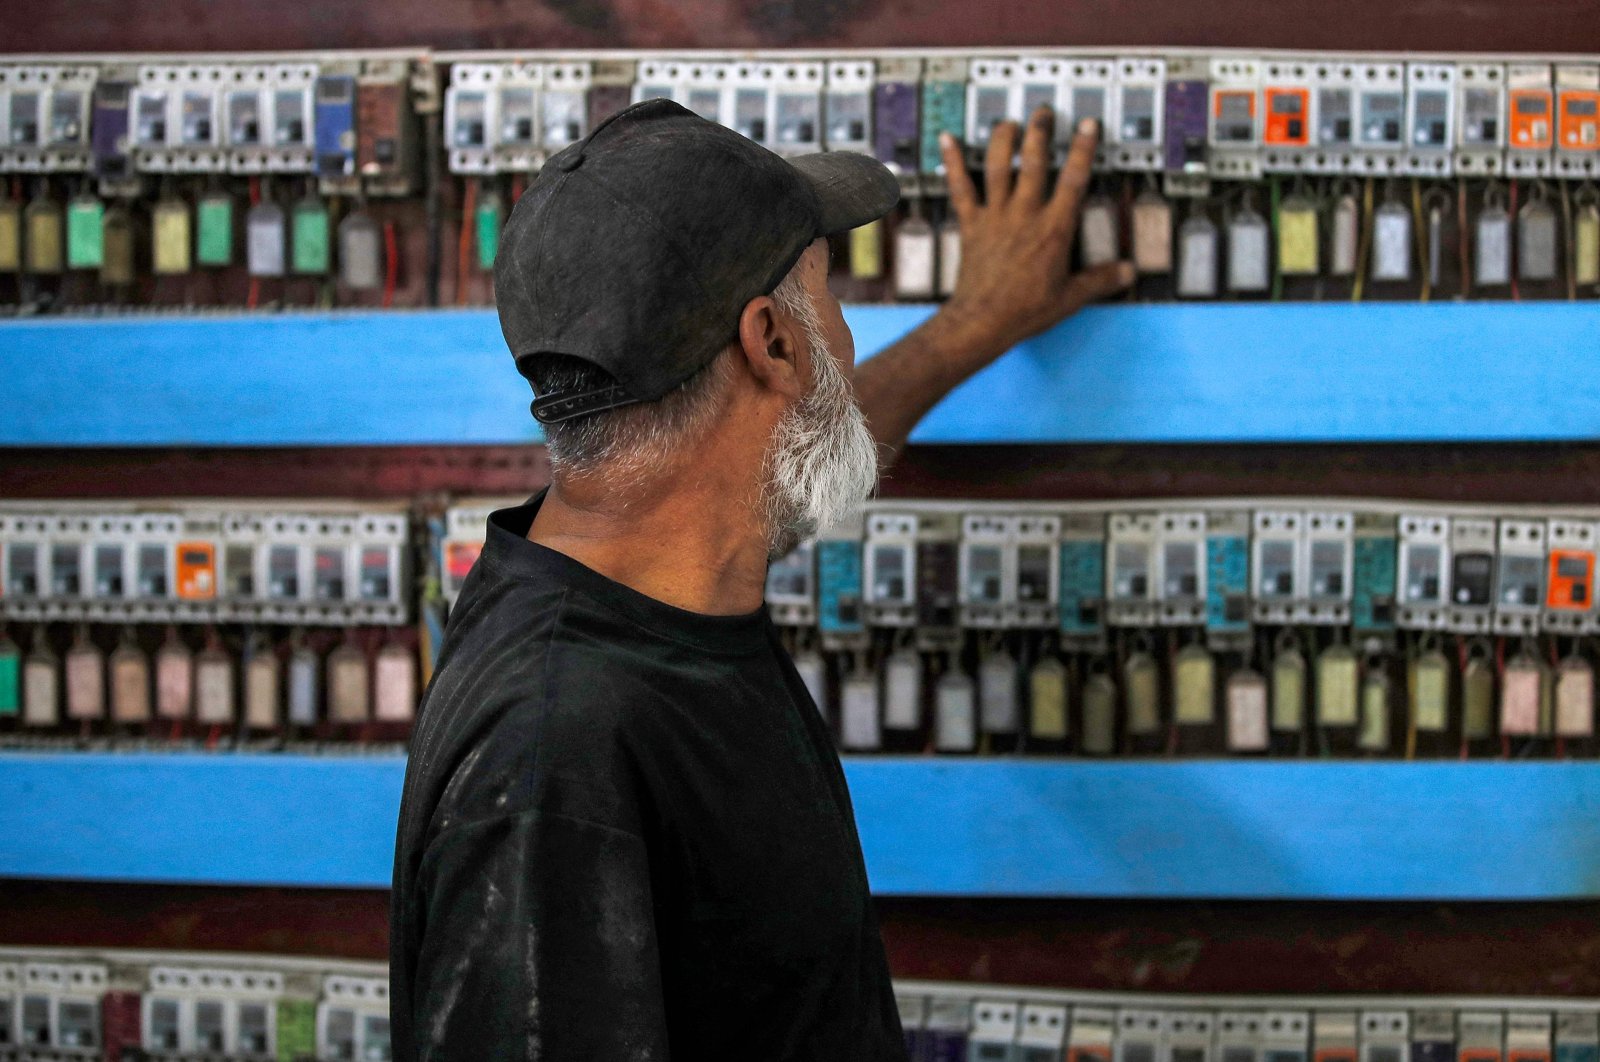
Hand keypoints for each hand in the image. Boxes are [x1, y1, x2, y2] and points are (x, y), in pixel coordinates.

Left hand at [937, 110, 1133, 353]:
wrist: (982, 321)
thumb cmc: (1024, 311)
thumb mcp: (1070, 297)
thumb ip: (1100, 280)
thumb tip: (1127, 273)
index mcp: (1053, 229)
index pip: (1073, 180)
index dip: (1082, 149)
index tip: (1088, 126)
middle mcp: (1024, 215)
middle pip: (1033, 162)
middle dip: (1040, 132)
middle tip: (1044, 112)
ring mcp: (995, 216)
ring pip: (997, 167)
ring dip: (1002, 140)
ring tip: (1009, 121)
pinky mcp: (971, 224)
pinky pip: (960, 188)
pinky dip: (952, 163)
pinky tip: (947, 140)